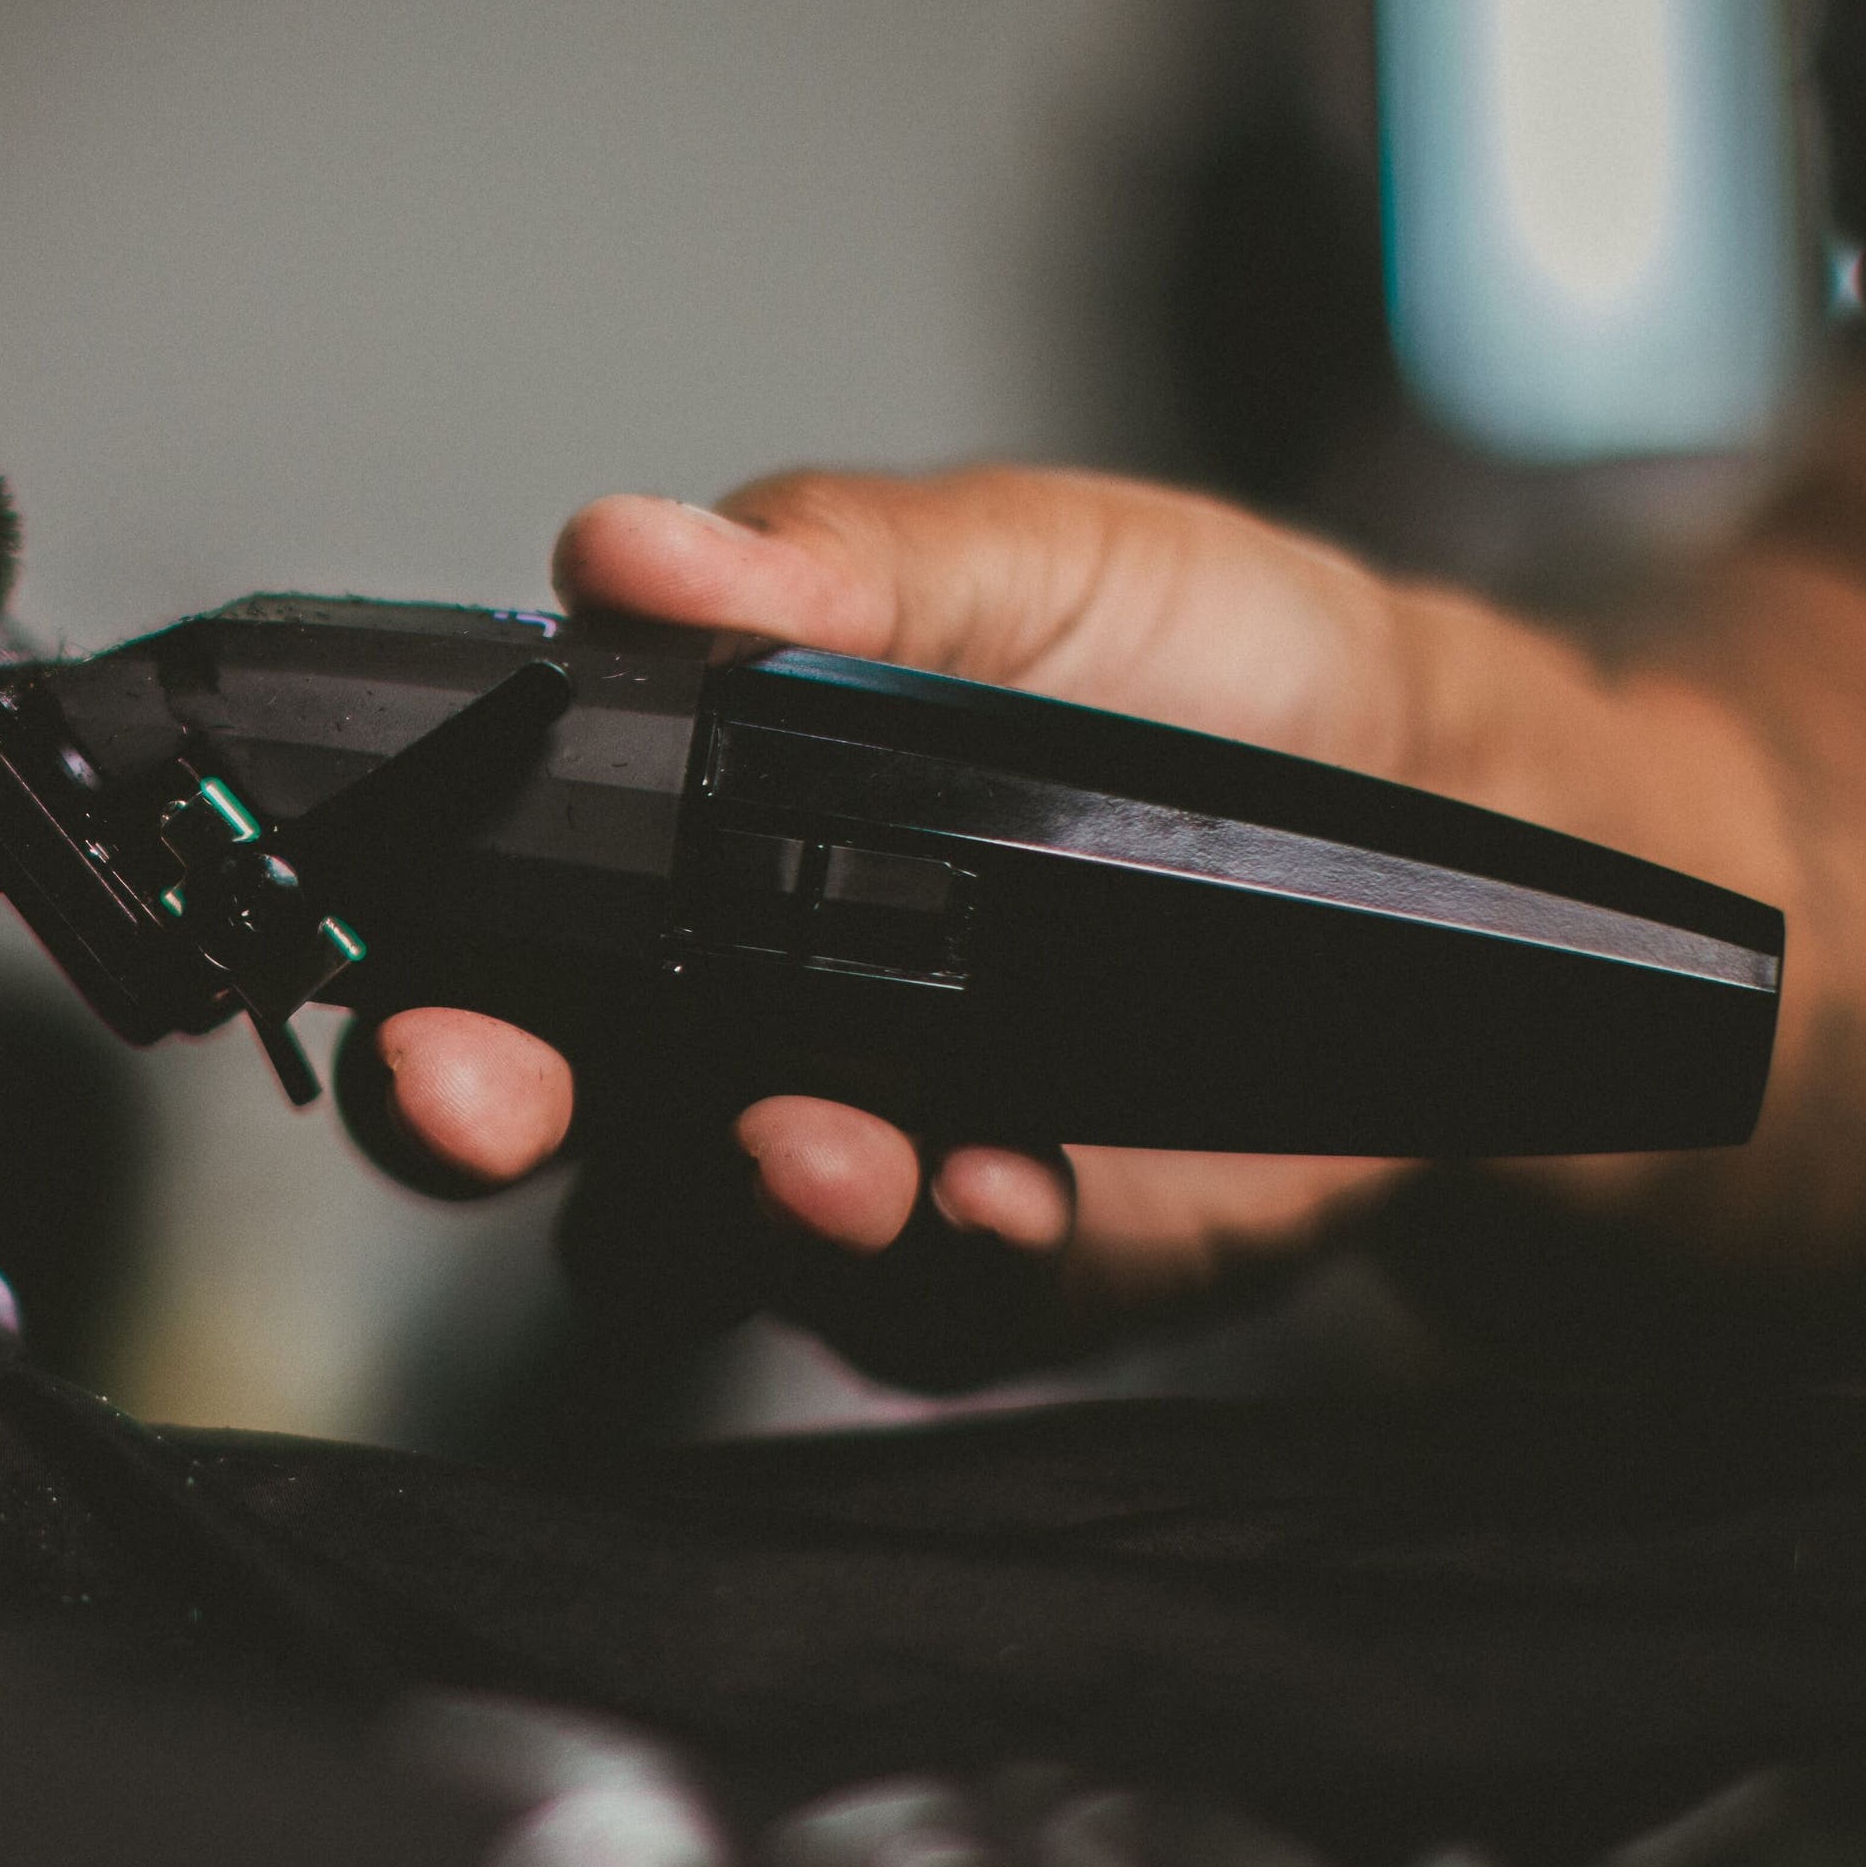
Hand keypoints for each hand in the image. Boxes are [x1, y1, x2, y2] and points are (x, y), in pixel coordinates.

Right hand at [364, 468, 1442, 1338]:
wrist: (1458, 815)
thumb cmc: (1221, 667)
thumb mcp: (1030, 561)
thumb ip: (835, 570)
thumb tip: (633, 551)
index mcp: (684, 839)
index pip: (481, 920)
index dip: (408, 967)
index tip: (407, 988)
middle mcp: (725, 1015)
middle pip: (529, 1113)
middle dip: (480, 1119)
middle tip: (489, 1100)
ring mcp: (846, 1152)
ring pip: (692, 1242)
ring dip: (733, 1206)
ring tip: (832, 1148)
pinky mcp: (992, 1268)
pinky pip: (913, 1315)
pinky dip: (943, 1267)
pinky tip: (1008, 1191)